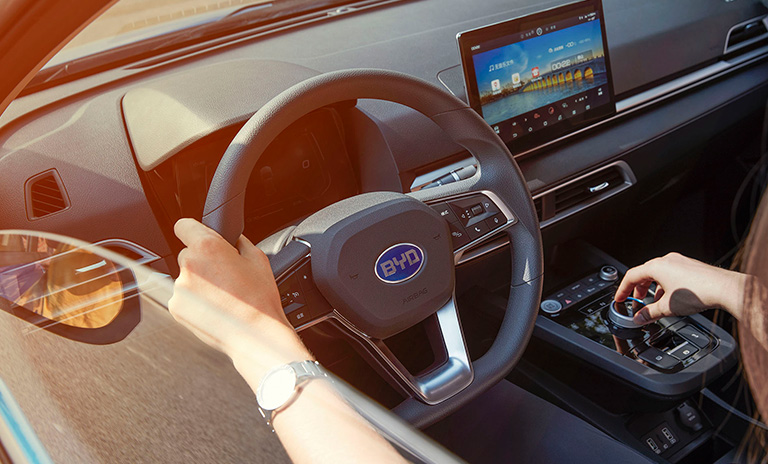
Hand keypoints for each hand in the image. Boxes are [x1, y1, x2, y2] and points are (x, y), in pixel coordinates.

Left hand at [168, 218, 311, 384]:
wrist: (254, 335)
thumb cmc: (258, 299)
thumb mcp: (258, 259)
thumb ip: (238, 242)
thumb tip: (231, 239)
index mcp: (207, 247)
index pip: (184, 225)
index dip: (193, 230)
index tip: (198, 236)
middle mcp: (188, 265)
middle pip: (187, 254)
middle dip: (203, 261)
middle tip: (224, 275)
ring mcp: (179, 288)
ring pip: (186, 277)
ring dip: (200, 282)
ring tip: (223, 296)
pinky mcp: (176, 307)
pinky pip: (183, 296)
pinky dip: (195, 300)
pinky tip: (215, 307)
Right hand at [615, 253, 746, 324]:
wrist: (725, 288)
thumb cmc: (698, 292)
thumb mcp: (667, 307)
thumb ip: (650, 313)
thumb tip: (639, 317)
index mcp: (656, 266)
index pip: (631, 276)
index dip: (623, 289)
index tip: (620, 298)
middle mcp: (667, 260)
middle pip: (644, 273)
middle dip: (638, 289)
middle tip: (636, 302)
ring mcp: (680, 262)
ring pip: (659, 273)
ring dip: (652, 287)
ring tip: (654, 301)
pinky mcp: (691, 266)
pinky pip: (671, 273)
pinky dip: (665, 284)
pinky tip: (671, 297)